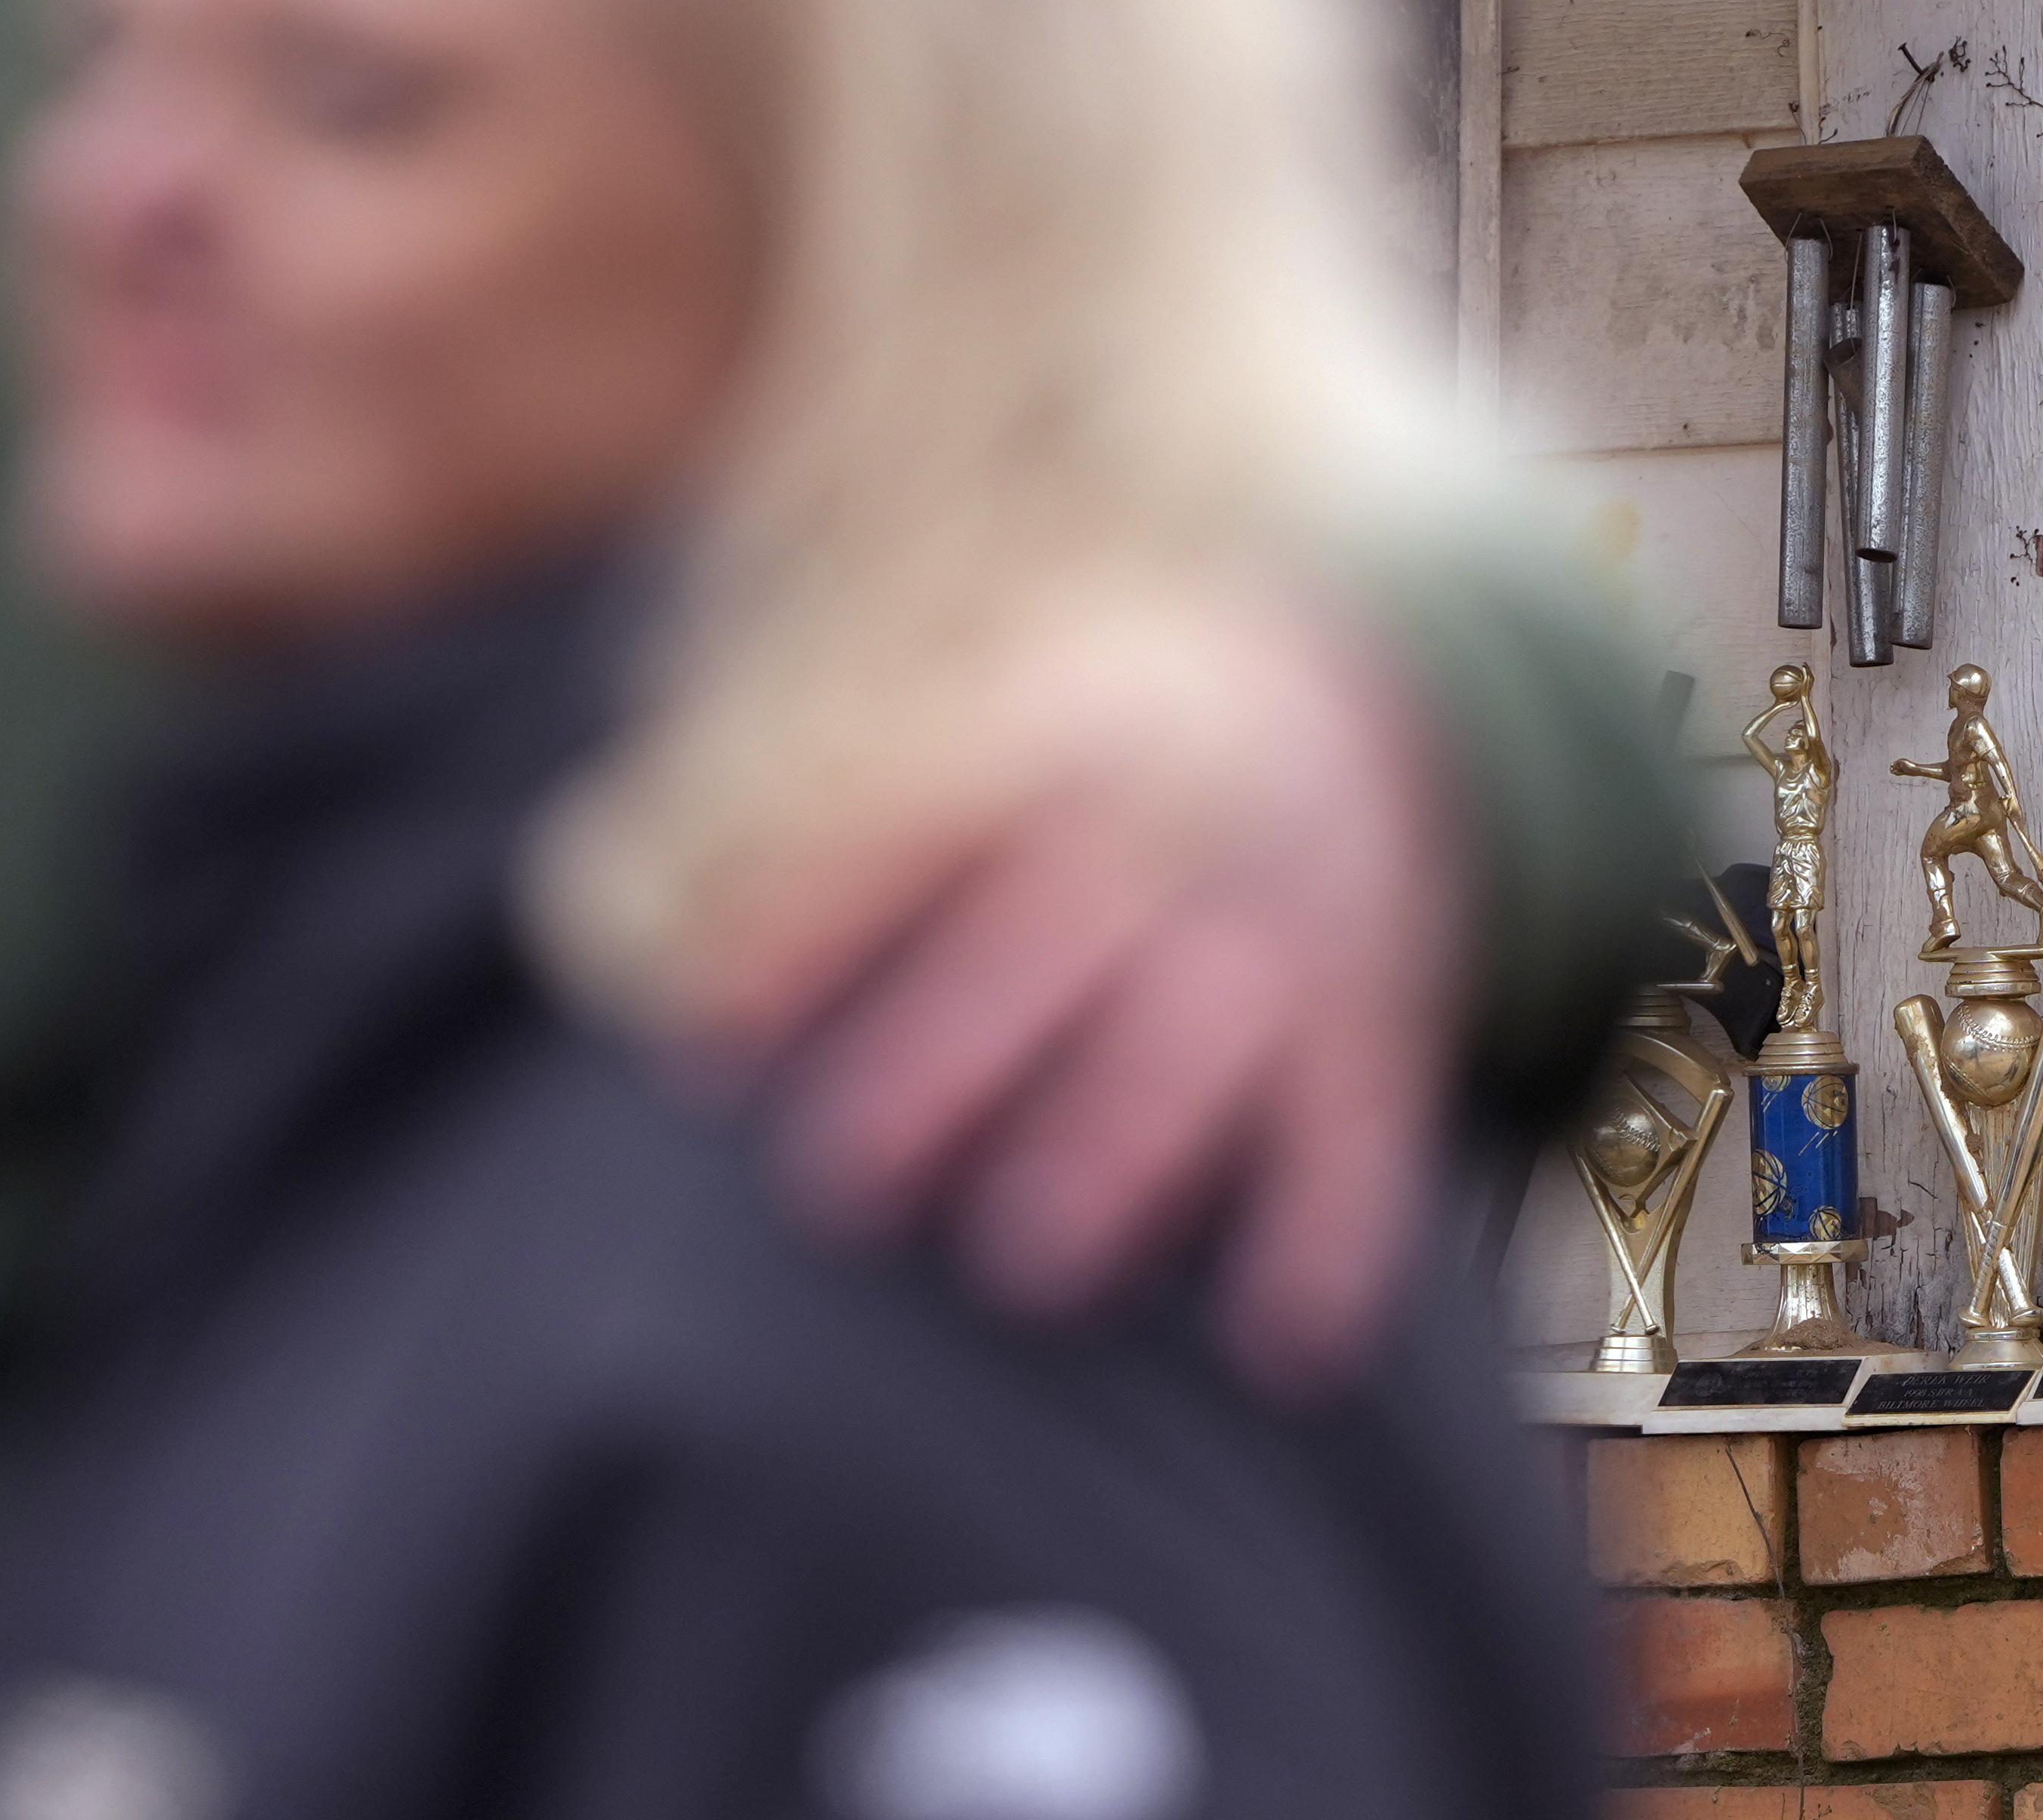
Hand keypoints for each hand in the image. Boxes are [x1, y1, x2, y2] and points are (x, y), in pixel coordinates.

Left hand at [664, 584, 1467, 1399]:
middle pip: (1047, 938)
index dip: (806, 934)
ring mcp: (1276, 923)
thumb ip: (840, 851)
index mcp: (1036, 756)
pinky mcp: (1372, 1015)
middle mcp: (1159, 831)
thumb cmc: (1081, 776)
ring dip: (1121, 1144)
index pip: (906, 834)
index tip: (707, 1049)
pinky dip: (1331, 1231)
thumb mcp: (979, 742)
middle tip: (837, 1182)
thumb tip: (670, 1007)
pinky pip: (1358, 1125)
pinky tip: (1281, 1343)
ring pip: (1201, 1033)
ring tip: (1031, 1259)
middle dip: (945, 1058)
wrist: (1347, 699)